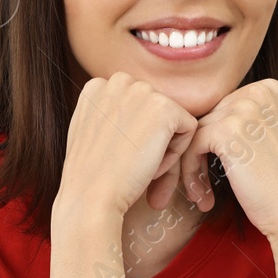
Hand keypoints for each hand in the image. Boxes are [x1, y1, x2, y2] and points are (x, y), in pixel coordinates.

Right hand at [60, 72, 200, 219]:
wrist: (90, 196)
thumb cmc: (90, 176)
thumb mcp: (89, 131)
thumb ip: (109, 113)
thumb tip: (135, 114)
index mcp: (97, 86)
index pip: (135, 105)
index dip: (131, 134)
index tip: (118, 154)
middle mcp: (118, 81)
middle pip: (155, 110)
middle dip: (150, 138)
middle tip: (131, 163)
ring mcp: (141, 92)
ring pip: (172, 120)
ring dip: (163, 147)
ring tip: (140, 166)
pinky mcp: (164, 107)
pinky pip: (188, 128)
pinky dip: (176, 153)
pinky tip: (151, 166)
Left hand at [176, 79, 277, 241]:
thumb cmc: (277, 183)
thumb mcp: (262, 136)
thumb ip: (238, 119)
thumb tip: (193, 115)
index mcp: (268, 89)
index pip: (219, 108)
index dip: (210, 142)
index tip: (211, 169)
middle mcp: (258, 92)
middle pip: (205, 118)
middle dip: (198, 154)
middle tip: (201, 185)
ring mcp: (244, 109)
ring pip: (194, 133)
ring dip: (191, 166)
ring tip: (201, 193)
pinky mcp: (227, 131)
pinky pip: (191, 146)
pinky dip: (190, 173)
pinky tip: (202, 196)